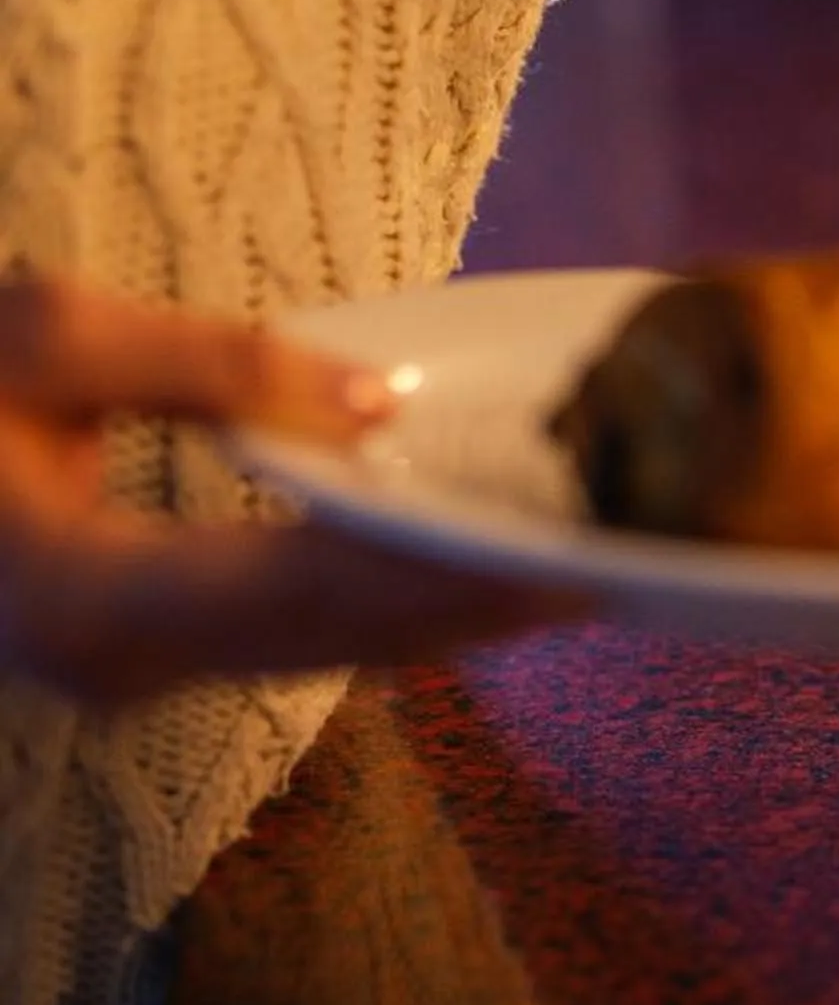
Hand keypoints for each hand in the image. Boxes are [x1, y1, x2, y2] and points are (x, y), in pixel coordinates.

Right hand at [0, 277, 578, 704]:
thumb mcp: (40, 335)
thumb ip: (211, 364)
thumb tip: (378, 403)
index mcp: (86, 602)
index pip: (310, 597)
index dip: (444, 581)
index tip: (562, 561)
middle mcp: (118, 664)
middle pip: (344, 640)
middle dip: (480, 606)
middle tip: (614, 570)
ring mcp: (128, 669)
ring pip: (328, 649)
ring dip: (449, 612)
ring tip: (577, 571)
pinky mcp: (143, 648)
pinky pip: (292, 634)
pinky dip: (387, 603)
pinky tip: (472, 571)